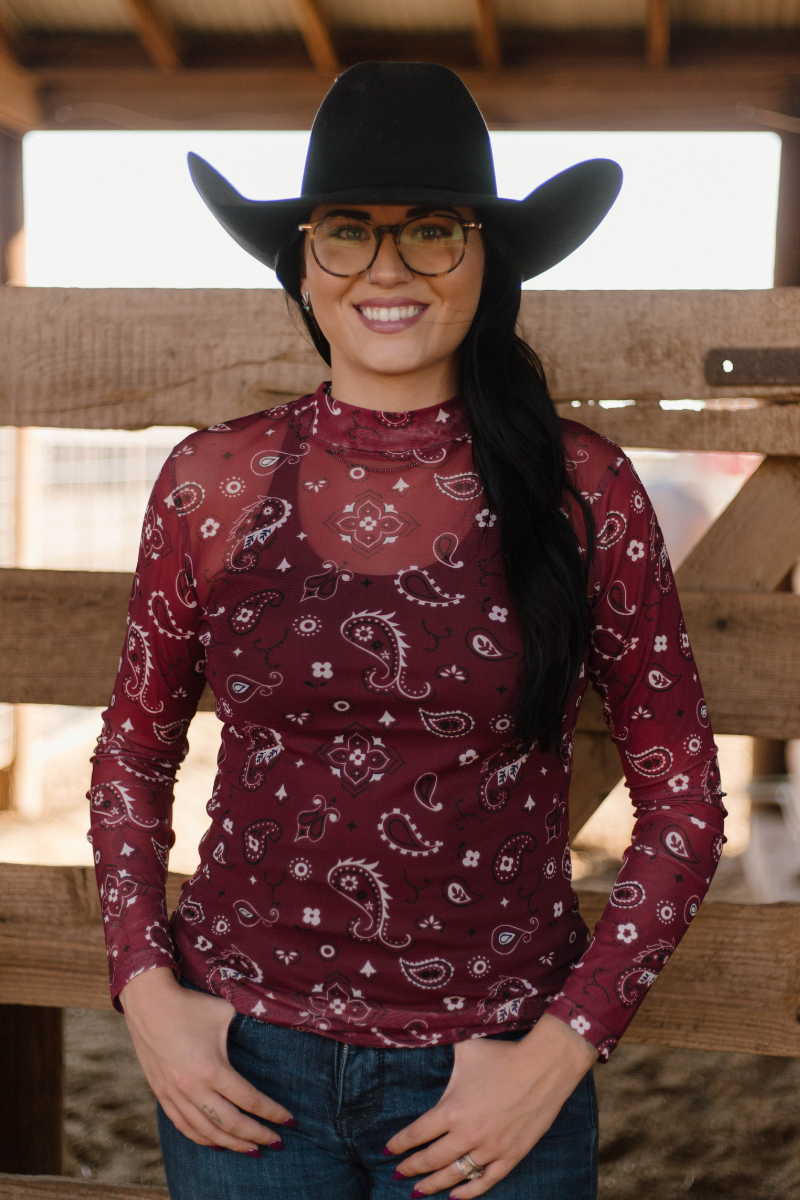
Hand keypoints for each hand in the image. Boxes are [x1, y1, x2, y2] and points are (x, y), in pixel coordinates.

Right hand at [120, 966, 293, 1152]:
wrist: (148, 1003)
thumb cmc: (190, 1005)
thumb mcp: (225, 1014)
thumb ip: (244, 1032)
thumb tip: (260, 1043)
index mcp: (212, 1069)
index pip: (248, 1100)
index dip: (271, 1112)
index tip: (289, 1120)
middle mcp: (192, 1088)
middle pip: (231, 1123)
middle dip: (257, 1136)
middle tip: (277, 1143)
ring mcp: (174, 1095)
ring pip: (207, 1131)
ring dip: (232, 1144)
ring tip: (251, 1149)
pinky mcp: (162, 1094)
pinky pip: (183, 1126)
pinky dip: (202, 1139)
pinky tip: (217, 1144)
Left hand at [386, 1014, 597, 1195]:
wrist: (543, 1067)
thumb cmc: (502, 1056)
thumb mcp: (465, 1051)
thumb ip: (443, 1056)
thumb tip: (426, 1042)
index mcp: (453, 1109)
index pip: (417, 1134)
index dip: (400, 1144)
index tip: (388, 1151)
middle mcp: (468, 1134)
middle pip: (431, 1160)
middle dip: (411, 1169)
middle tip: (398, 1174)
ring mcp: (490, 1148)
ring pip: (455, 1176)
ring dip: (434, 1185)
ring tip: (419, 1191)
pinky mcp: (511, 1156)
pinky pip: (486, 1182)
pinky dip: (468, 1193)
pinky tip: (455, 1197)